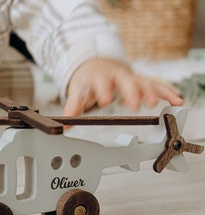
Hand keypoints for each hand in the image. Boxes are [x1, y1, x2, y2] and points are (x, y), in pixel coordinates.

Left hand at [63, 59, 183, 115]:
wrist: (96, 65)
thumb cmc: (88, 81)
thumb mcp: (79, 91)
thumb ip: (73, 108)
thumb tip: (63, 125)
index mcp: (99, 79)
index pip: (101, 83)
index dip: (103, 90)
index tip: (104, 98)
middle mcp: (116, 77)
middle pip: (125, 82)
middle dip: (130, 91)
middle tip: (133, 103)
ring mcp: (129, 79)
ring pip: (142, 82)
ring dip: (149, 92)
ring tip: (154, 103)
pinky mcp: (140, 82)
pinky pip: (155, 86)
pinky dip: (165, 92)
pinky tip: (175, 100)